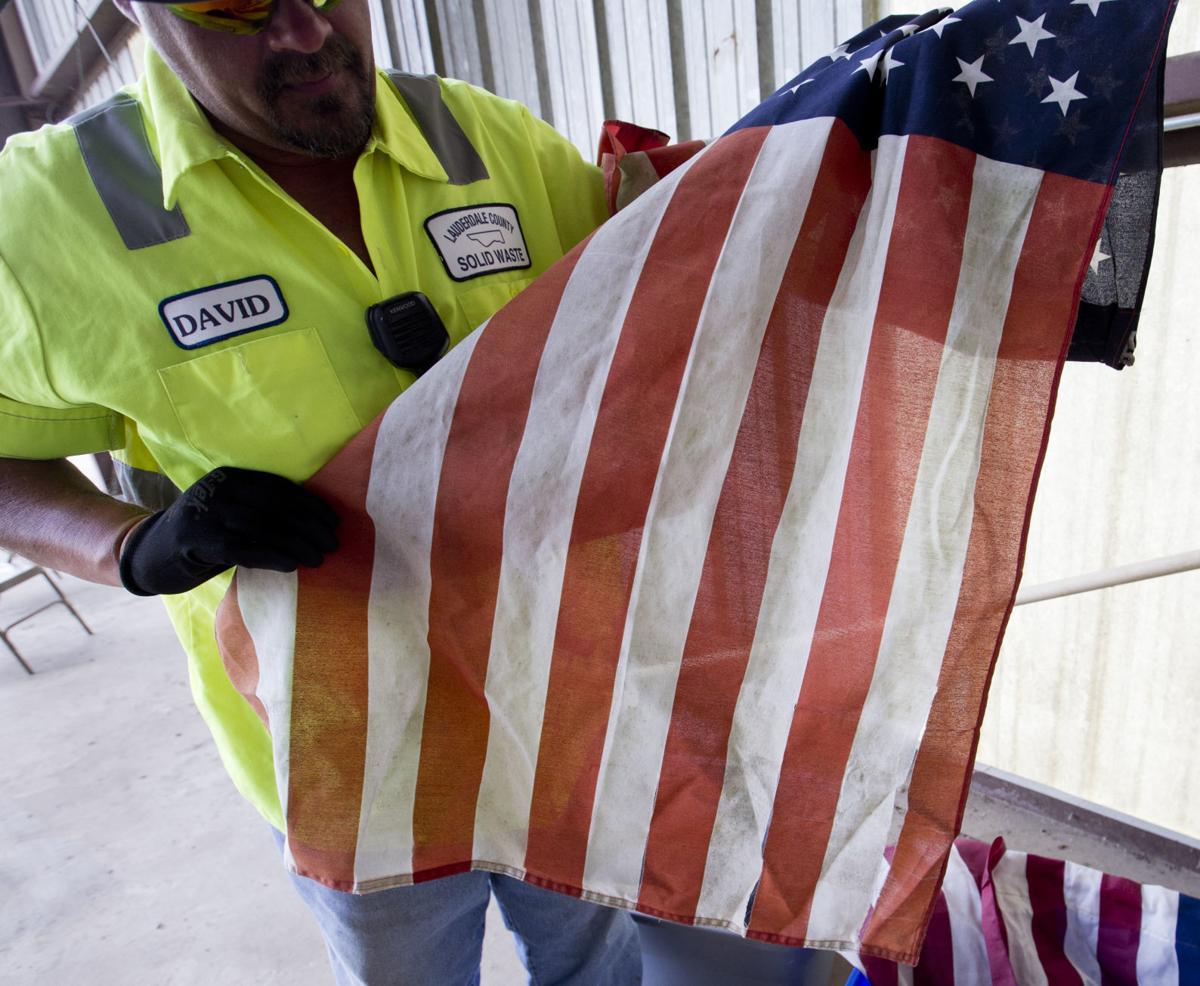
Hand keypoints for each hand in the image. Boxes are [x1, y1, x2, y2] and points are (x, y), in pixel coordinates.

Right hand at [118, 467, 339, 595]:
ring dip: (297, 544)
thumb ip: (262, 510)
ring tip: (319, 558)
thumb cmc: (205, 535)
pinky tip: (292, 565)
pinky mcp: (197, 541)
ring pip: (263, 527)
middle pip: (275, 506)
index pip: (279, 487)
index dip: (310, 504)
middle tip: (333, 544)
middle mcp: (217, 490)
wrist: (150, 554)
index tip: (334, 522)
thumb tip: (316, 523)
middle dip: (309, 526)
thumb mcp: (231, 512)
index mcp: (230, 477)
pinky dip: (273, 556)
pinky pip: (244, 549)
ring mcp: (205, 514)